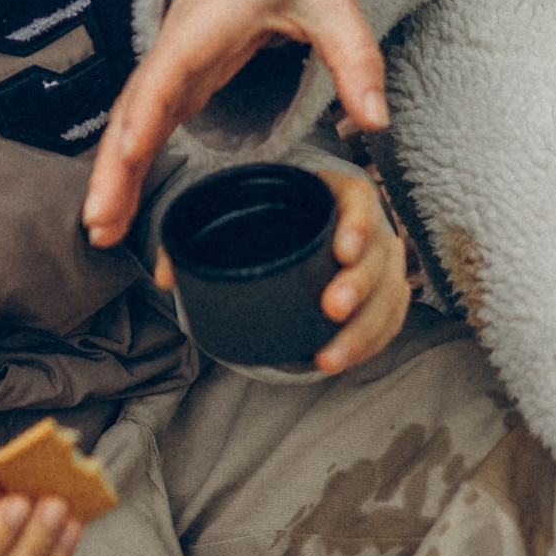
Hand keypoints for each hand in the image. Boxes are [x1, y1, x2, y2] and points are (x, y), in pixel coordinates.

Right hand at [84, 0, 387, 245]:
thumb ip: (355, 60)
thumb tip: (376, 122)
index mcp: (207, 24)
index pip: (166, 76)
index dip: (143, 120)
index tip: (124, 160)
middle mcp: (179, 44)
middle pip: (134, 111)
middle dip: (112, 169)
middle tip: (100, 225)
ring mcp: (176, 59)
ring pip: (133, 118)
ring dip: (114, 170)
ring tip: (102, 227)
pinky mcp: (183, 69)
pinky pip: (148, 117)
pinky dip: (130, 156)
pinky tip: (123, 194)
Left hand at [155, 162, 412, 376]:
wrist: (287, 233)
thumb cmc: (262, 220)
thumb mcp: (233, 213)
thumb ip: (193, 238)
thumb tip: (166, 277)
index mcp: (337, 194)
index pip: (361, 200)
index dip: (359, 224)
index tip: (342, 250)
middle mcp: (368, 228)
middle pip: (378, 254)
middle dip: (360, 285)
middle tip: (332, 308)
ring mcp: (380, 265)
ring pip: (389, 295)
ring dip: (364, 328)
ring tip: (329, 357)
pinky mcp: (382, 296)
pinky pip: (389, 321)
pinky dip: (369, 343)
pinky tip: (341, 360)